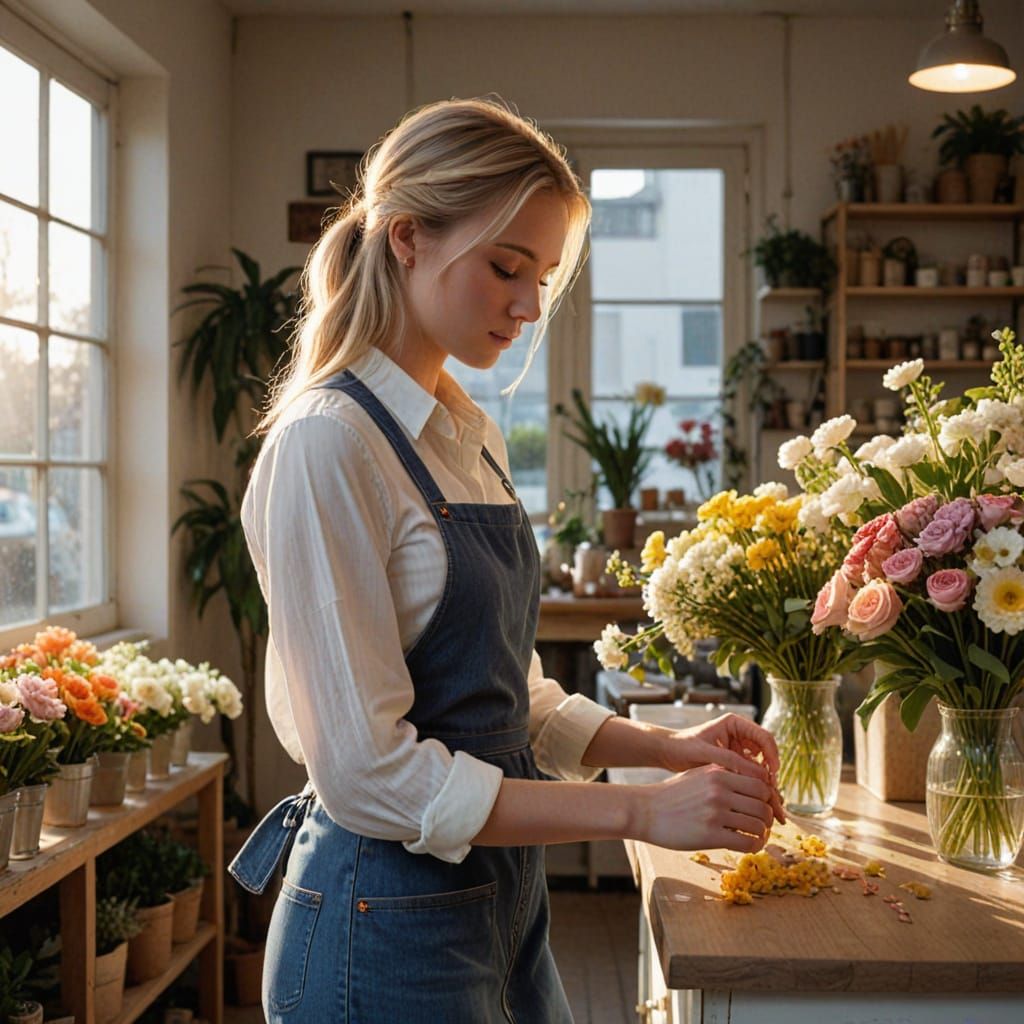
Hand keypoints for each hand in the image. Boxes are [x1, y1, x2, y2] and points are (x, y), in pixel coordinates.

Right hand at [636, 764, 777, 852]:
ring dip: (762, 835)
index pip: (760, 785)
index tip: (761, 808)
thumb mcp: (698, 775)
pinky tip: (748, 847)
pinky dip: (754, 847)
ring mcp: (716, 812)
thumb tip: (752, 788)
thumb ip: (723, 778)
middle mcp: (720, 790)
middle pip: (764, 806)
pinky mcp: (711, 835)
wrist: (645, 811)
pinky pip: (747, 843)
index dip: (767, 799)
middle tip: (761, 826)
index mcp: (719, 773)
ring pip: (759, 826)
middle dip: (767, 819)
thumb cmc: (672, 795)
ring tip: (755, 838)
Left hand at [659, 713, 785, 823]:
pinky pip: (752, 778)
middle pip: (767, 756)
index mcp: (736, 724)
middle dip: (772, 778)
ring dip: (767, 789)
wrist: (668, 754)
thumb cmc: (683, 747)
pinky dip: (756, 793)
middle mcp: (741, 736)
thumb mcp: (707, 752)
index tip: (773, 773)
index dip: (772, 755)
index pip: (764, 737)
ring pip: (762, 770)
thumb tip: (760, 774)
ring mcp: (740, 752)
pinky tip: (760, 809)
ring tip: (774, 810)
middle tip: (776, 797)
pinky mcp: (736, 766)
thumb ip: (732, 761)